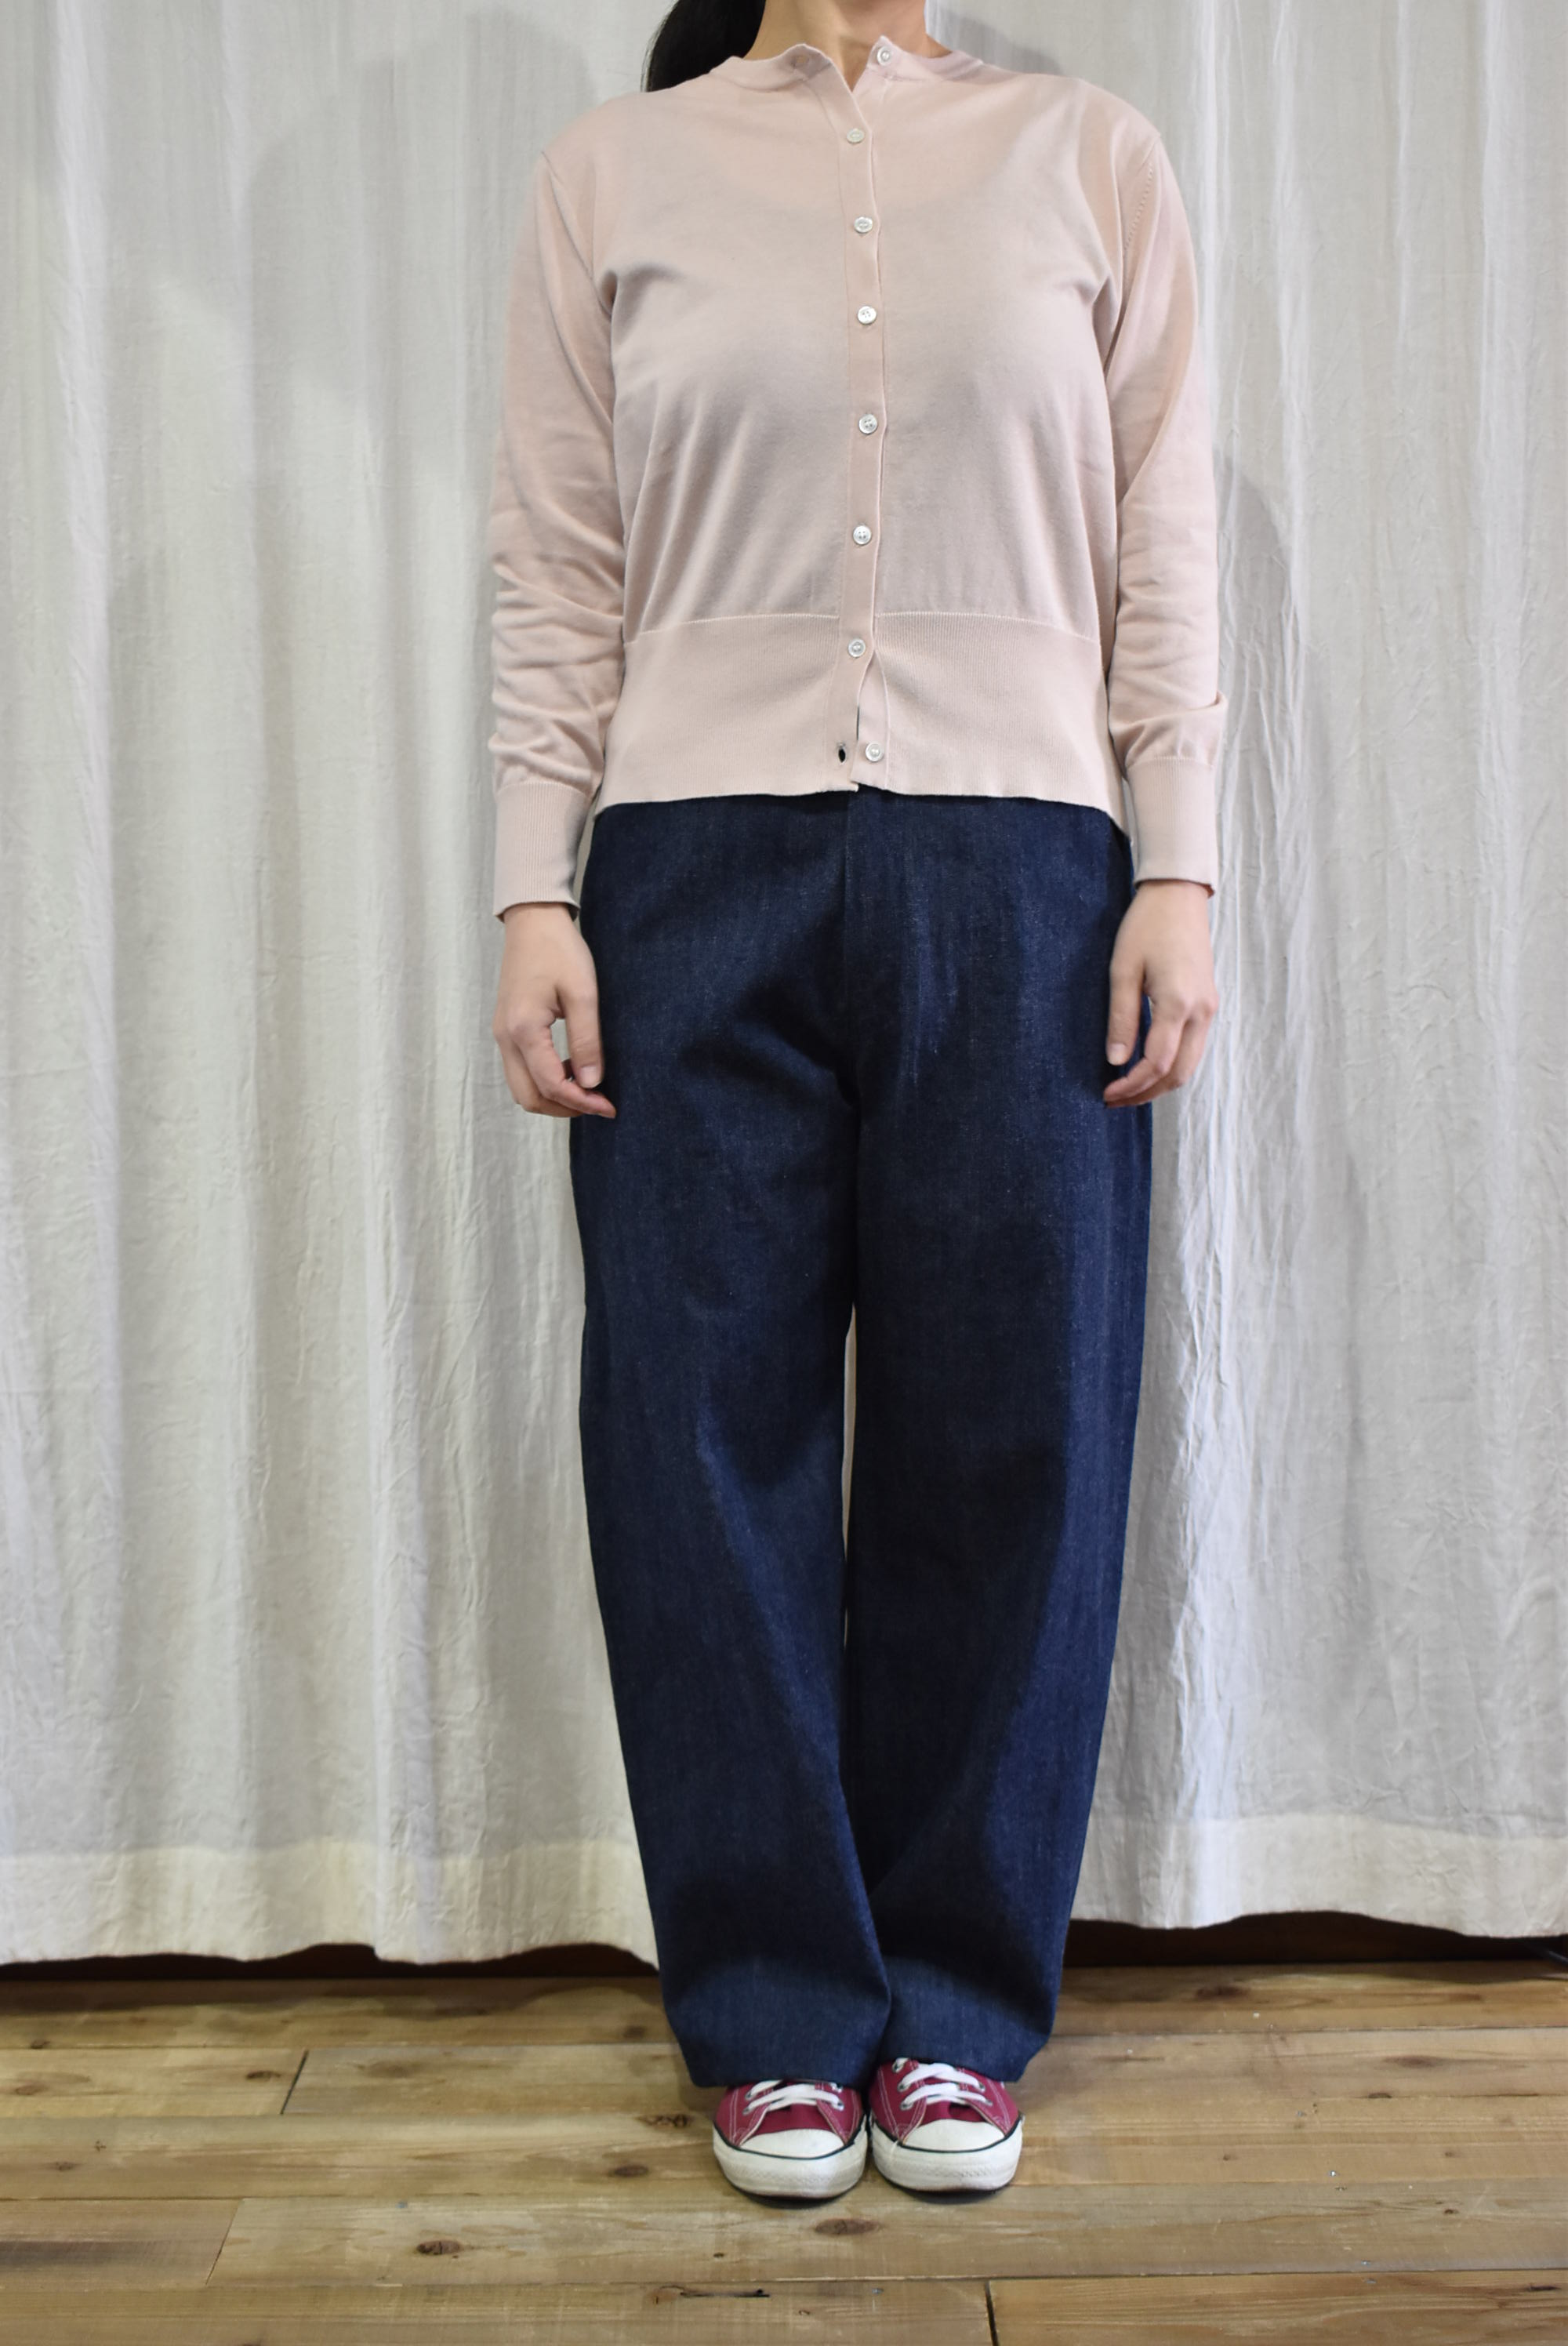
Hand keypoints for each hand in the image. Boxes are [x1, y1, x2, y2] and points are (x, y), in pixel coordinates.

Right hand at [493, 903, 616, 1117]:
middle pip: (529, 1097)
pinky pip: (521, 1070)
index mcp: (523, 1029)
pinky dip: (544, 1080)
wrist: (532, 922)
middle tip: (599, 1103)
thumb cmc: (559, 950)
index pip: (551, 1085)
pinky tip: (571, 1067)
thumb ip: (587, 1041)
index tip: (609, 1107)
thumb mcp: (583, 994)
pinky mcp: (506, 1029)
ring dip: (553, 1096)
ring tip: (588, 1087)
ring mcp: (501, 1034)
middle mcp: (505, 1038)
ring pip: (522, 1088)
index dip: (581, 1102)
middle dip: (565, 1108)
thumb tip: (591, 1083)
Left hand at [1103, 878, 1217, 1105]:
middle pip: (1180, 1073)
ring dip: (1160, 1082)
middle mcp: (1201, 1011)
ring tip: (1128, 1088)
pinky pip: (1193, 1047)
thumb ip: (1121, 1018)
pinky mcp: (1208, 1003)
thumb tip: (1117, 1061)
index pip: (1158, 1063)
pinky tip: (1147, 1066)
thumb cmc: (1146, 926)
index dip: (1132, 1085)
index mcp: (1179, 1004)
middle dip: (1147, 1093)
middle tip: (1114, 1099)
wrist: (1178, 896)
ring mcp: (1209, 1008)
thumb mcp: (1123, 971)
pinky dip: (1172, 1065)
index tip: (1108, 1092)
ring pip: (1190, 1064)